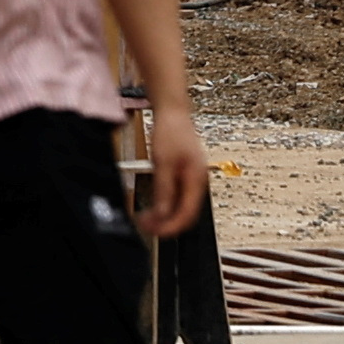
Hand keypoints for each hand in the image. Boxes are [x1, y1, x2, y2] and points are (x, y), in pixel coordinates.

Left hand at [140, 113, 209, 240]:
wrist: (173, 112)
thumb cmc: (171, 130)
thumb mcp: (163, 162)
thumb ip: (164, 189)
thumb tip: (163, 214)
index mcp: (197, 179)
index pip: (188, 214)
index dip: (171, 227)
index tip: (156, 232)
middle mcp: (197, 182)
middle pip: (186, 214)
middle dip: (166, 224)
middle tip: (147, 226)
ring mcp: (192, 179)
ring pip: (181, 207)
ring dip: (164, 216)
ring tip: (146, 219)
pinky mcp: (184, 176)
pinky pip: (177, 198)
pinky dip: (165, 206)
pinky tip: (153, 206)